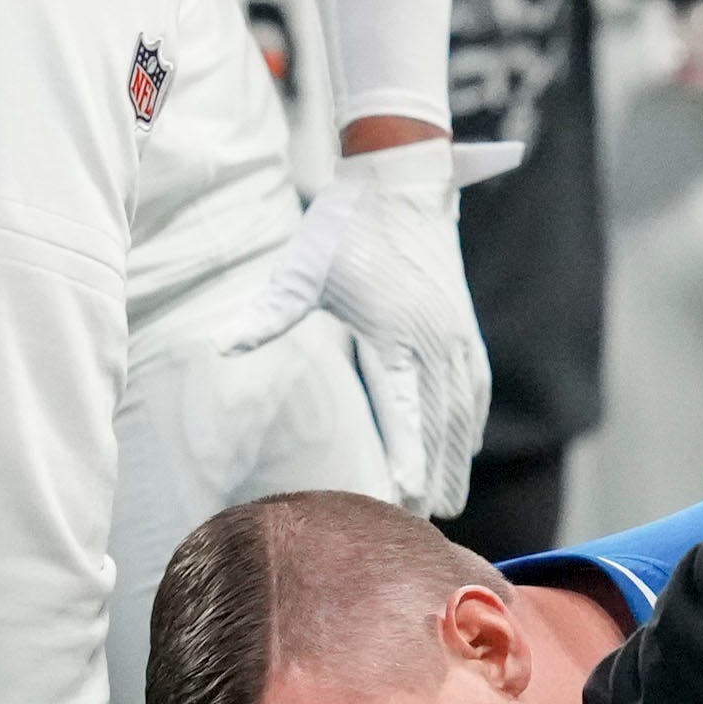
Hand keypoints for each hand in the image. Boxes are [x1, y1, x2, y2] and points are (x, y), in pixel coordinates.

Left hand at [200, 137, 491, 519]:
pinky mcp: (466, 329)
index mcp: (396, 330)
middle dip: (435, 473)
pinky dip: (472, 425)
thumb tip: (225, 346)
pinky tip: (466, 449)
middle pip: (439, 423)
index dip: (406, 452)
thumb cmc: (345, 225)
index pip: (403, 405)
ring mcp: (458, 335)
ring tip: (448, 502)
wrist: (402, 181)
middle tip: (426, 522)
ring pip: (464, 412)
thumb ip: (270, 312)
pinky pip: (476, 389)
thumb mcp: (304, 267)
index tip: (406, 493)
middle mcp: (435, 338)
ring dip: (457, 458)